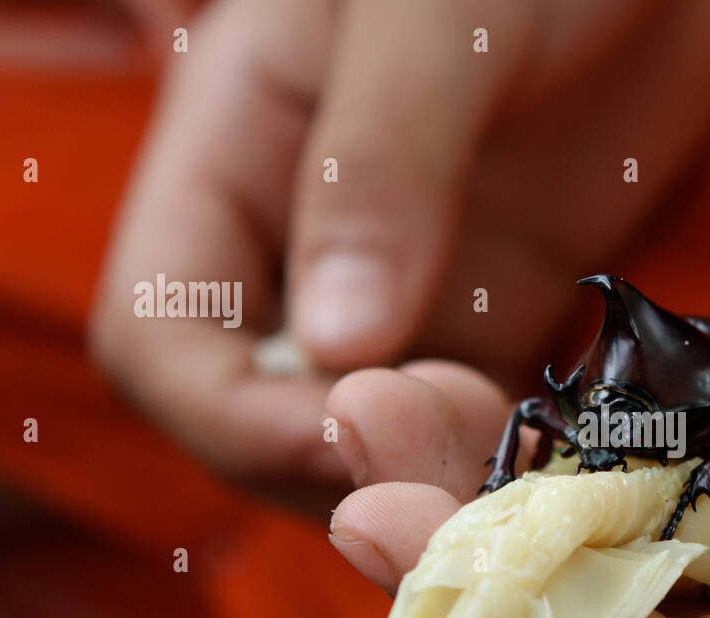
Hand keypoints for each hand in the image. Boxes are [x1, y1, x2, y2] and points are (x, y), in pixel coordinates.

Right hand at [91, 0, 709, 493]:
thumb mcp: (437, 18)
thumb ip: (377, 163)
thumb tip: (335, 344)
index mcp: (234, 155)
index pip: (159, 336)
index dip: (230, 418)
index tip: (350, 435)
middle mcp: (304, 239)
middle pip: (254, 415)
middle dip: (329, 467)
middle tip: (443, 476)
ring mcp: (408, 285)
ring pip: (364, 435)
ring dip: (418, 478)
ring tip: (504, 476)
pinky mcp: (503, 311)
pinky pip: (472, 419)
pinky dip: (495, 461)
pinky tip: (549, 470)